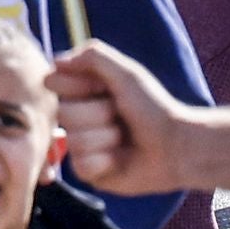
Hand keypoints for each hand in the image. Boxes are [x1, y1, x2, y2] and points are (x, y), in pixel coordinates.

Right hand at [47, 39, 196, 196]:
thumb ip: (93, 56)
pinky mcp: (89, 172)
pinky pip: (80, 165)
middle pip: (62, 112)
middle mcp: (79, 117)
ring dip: (105, 138)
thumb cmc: (153, 107)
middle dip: (96, 113)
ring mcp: (82, 145)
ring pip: (73, 140)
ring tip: (124, 139)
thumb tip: (56, 61)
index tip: (102, 87)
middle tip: (120, 115)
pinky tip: (120, 160)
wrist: (176, 146)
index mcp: (84, 91)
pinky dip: (104, 161)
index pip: (53, 82)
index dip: (76, 85)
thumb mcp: (126, 73)